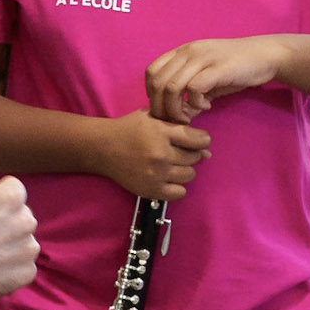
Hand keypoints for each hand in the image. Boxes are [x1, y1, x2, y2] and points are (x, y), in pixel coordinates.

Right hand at [0, 118, 39, 299]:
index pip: (12, 190)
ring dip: (6, 243)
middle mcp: (27, 221)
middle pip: (18, 214)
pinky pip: (23, 265)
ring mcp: (28, 249)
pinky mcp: (26, 273)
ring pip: (21, 239)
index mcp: (12, 196)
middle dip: (1, 220)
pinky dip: (9, 266)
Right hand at [94, 109, 211, 200]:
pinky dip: (178, 186)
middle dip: (191, 153)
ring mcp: (156, 174)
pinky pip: (179, 193)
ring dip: (185, 169)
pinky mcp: (151, 190)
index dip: (202, 140)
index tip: (196, 141)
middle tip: (178, 151)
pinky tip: (169, 178)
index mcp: (162, 132)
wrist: (103, 148)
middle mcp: (161, 154)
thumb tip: (207, 148)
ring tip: (172, 164)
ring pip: (190, 175)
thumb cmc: (129, 129)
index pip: (199, 140)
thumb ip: (178, 125)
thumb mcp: (153, 117)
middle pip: (195, 157)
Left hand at [144, 35, 291, 123]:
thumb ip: (189, 92)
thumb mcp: (207, 77)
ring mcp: (202, 58)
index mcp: (182, 52)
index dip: (153, 95)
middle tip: (176, 121)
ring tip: (189, 117)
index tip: (166, 110)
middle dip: (161, 108)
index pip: (152, 73)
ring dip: (176, 109)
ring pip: (172, 87)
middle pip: (158, 83)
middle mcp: (188, 52)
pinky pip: (194, 89)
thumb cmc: (235, 68)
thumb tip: (179, 114)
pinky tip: (207, 106)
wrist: (265, 56)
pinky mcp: (217, 68)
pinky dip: (196, 104)